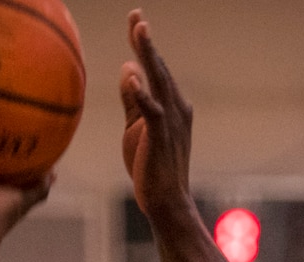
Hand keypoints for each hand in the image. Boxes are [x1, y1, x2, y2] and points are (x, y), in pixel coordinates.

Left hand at [119, 9, 192, 216]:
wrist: (166, 201)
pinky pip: (152, 111)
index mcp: (169, 104)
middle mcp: (175, 108)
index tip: (136, 19)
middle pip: (158, 68)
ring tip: (139, 32)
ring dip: (149, 56)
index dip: (144, 43)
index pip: (154, 68)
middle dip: (146, 41)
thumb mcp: (135, 128)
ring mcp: (170, 122)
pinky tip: (132, 76)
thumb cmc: (151, 166)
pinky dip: (142, 93)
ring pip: (159, 82)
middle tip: (136, 15)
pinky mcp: (161, 138)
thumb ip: (132, 99)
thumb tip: (128, 69)